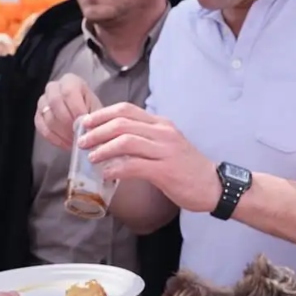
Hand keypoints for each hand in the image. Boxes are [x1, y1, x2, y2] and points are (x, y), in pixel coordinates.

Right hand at [35, 73, 101, 148]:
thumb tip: (87, 131)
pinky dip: (55, 139)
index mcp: (70, 81)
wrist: (84, 117)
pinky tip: (67, 144)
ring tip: (76, 141)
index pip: (68, 92)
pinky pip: (42, 128)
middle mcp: (53, 88)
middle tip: (79, 135)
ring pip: (47, 117)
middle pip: (55, 102)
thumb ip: (93, 118)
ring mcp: (42, 102)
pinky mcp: (38, 116)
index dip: (76, 109)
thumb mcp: (97, 110)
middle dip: (68, 122)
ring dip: (62, 132)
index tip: (84, 124)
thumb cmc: (91, 110)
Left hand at [81, 102, 219, 213]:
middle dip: (97, 131)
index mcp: (161, 124)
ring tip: (91, 157)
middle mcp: (163, 132)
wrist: (214, 186)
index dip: (102, 114)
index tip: (86, 123)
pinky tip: (106, 174)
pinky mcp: (165, 171)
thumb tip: (112, 141)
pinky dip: (116, 169)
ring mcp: (165, 151)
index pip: (126, 109)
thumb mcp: (166, 145)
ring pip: (126, 142)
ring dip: (103, 149)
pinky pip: (134, 165)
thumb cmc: (186, 168)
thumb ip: (144, 139)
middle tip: (82, 141)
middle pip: (122, 123)